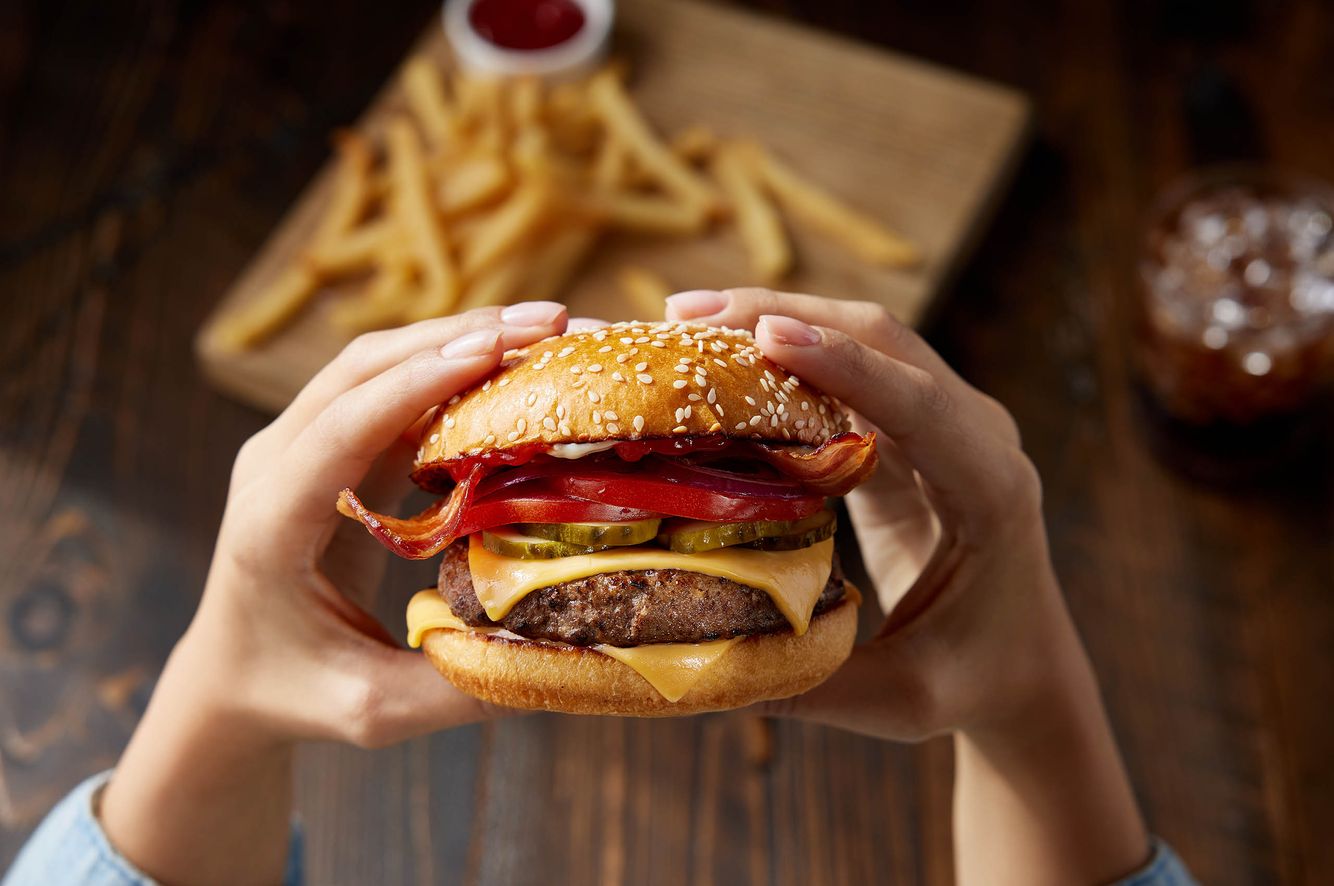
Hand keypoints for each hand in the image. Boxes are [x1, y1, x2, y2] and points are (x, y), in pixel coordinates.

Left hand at [100, 302, 569, 885]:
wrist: (231, 676)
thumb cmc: (294, 694)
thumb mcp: (372, 710)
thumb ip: (457, 686)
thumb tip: (562, 654)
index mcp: (271, 522)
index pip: (343, 427)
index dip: (417, 383)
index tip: (492, 348)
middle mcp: (275, 465)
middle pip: (362, 370)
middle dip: (457, 335)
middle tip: (549, 323)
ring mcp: (297, 446)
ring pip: (376, 365)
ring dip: (458, 338)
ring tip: (546, 329)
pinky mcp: (327, 444)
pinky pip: (389, 388)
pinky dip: (449, 367)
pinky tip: (511, 365)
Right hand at [667, 289, 1147, 884]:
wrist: (1023, 668)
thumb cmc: (972, 684)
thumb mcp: (898, 699)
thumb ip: (807, 685)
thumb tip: (693, 671)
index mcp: (991, 490)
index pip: (922, 405)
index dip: (846, 366)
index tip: (769, 334)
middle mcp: (976, 437)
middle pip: (883, 343)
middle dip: (786, 314)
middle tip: (684, 314)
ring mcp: (946, 424)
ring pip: (862, 342)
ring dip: (778, 318)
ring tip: (682, 319)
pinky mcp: (909, 430)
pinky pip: (846, 373)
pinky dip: (783, 356)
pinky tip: (718, 357)